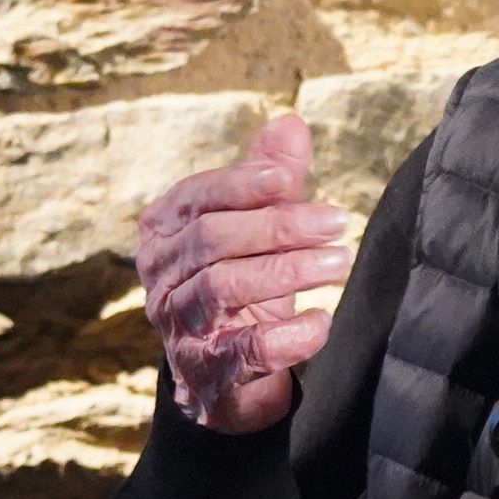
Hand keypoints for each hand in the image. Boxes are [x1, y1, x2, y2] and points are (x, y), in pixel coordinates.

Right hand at [136, 113, 351, 436]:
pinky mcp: (202, 370)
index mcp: (163, 230)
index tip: (286, 180)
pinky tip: (321, 322)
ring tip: (338, 262)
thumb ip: (270, 181)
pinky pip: (243, 350)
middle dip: (277, 227)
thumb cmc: (241, 286)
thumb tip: (291, 123)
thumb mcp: (256, 231)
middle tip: (338, 222)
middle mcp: (159, 276)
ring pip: (222, 286)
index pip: (195, 197)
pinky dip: (287, 337)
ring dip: (286, 272)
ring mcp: (175, 325)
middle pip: (211, 239)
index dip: (239, 184)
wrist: (227, 374)